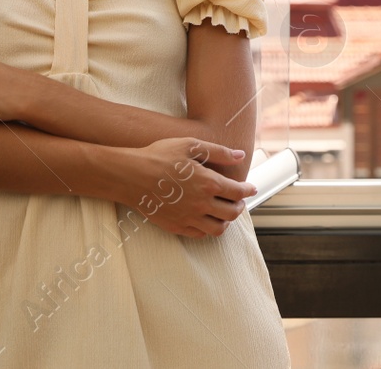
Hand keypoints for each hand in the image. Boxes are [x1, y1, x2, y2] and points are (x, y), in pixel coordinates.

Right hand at [116, 137, 256, 238]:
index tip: (251, 188)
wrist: (130, 175)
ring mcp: (188, 218)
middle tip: (239, 201)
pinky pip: (199, 235)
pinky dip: (208, 229)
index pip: (238, 192)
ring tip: (224, 212)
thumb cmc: (159, 156)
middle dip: (240, 207)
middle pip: (232, 213)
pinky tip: (206, 219)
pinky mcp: (175, 226)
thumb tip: (241, 155)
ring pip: (218, 229)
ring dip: (226, 221)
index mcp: (208, 183)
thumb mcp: (191, 145)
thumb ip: (219, 152)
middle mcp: (201, 204)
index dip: (248, 190)